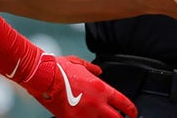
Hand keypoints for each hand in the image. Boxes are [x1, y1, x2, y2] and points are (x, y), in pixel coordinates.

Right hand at [21, 54, 137, 116]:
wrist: (43, 77)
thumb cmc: (60, 69)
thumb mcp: (80, 64)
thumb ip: (92, 69)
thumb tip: (98, 70)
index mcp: (102, 89)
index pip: (123, 103)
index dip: (131, 110)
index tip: (133, 113)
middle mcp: (96, 103)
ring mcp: (84, 113)